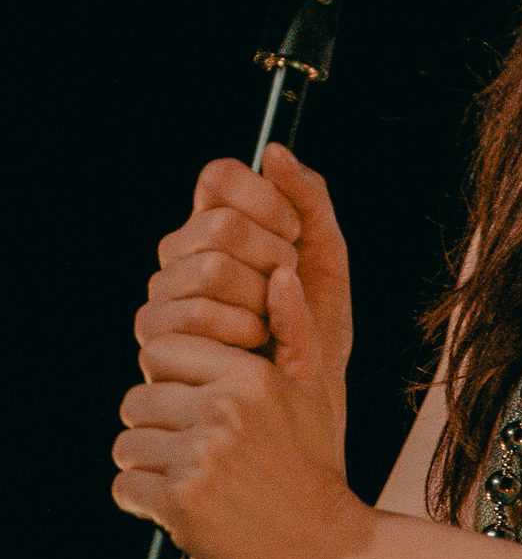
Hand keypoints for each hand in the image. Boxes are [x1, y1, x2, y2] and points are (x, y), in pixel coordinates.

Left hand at [113, 250, 367, 558]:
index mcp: (249, 376)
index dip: (171, 378)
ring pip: (128, 444)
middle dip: (155, 425)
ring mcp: (199, 457)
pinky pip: (126, 488)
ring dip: (147, 465)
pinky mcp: (180, 504)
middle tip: (190, 450)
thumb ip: (293, 330)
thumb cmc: (314, 465)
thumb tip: (282, 273)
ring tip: (189, 479)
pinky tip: (181, 507)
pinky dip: (143, 501)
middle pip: (137, 399)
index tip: (195, 405)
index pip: (163, 351)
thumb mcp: (313, 391)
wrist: (325, 548)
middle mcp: (222, 410)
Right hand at [135, 144, 352, 462]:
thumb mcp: (327, 261)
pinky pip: (196, 315)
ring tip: (272, 323)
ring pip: (208, 268)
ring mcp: (164, 295)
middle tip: (288, 288)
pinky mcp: (158, 340)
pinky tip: (256, 348)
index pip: (218, 176)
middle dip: (273, 257)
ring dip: (260, 298)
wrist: (305, 407)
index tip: (295, 233)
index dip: (264, 199)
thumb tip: (275, 152)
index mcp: (217, 223)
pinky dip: (243, 330)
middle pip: (220, 225)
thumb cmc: (316, 330)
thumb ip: (310, 201)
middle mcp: (182, 254)